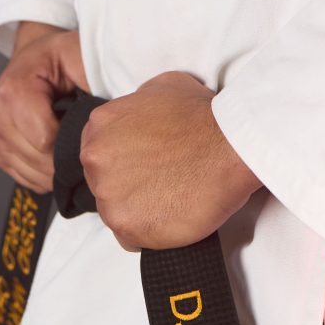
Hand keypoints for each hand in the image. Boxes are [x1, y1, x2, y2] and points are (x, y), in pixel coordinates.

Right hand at [0, 22, 89, 193]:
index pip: (45, 141)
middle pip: (38, 160)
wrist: (35, 56)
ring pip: (30, 173)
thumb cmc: (58, 56)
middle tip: (85, 140)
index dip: (72, 141)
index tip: (87, 130)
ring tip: (71, 146)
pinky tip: (56, 155)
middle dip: (66, 157)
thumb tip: (105, 108)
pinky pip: (23, 176)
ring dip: (56, 169)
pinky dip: (44, 174)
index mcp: (14, 90)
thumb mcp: (79, 54)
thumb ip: (91, 76)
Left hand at [79, 70, 261, 252]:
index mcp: (101, 124)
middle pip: (102, 181)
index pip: (99, 150)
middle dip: (128, 184)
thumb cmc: (203, 117)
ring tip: (170, 197)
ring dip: (138, 209)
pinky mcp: (126, 225)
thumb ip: (137, 102)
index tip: (144, 163)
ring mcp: (108, 194)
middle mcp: (95, 158)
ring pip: (114, 211)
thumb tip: (139, 113)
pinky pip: (129, 238)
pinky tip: (171, 215)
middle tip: (161, 180)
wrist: (229, 146)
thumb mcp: (163, 87)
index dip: (124, 158)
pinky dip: (148, 232)